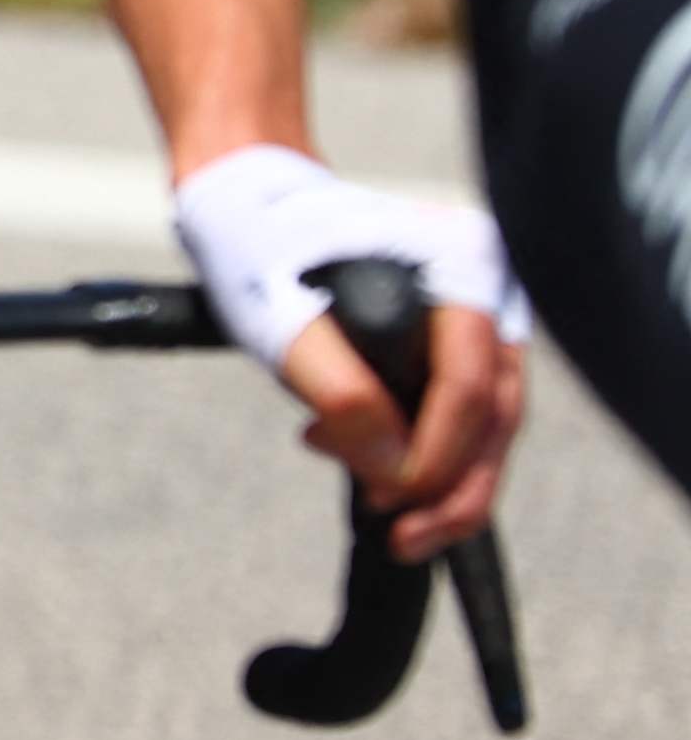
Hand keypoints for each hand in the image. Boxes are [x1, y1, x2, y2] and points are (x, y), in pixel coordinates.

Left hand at [174, 145, 526, 553]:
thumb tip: (393, 470)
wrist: (242, 202)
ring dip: (442, 478)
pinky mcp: (452, 335)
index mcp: (462, 267)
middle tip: (402, 537)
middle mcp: (486, 287)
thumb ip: (343, 397)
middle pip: (496, 413)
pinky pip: (460, 407)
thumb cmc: (256, 246)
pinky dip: (427, 450)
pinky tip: (382, 477)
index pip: (472, 389)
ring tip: (390, 519)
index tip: (389, 499)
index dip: (435, 457)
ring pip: (485, 420)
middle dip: (453, 486)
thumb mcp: (282, 324)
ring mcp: (476, 311)